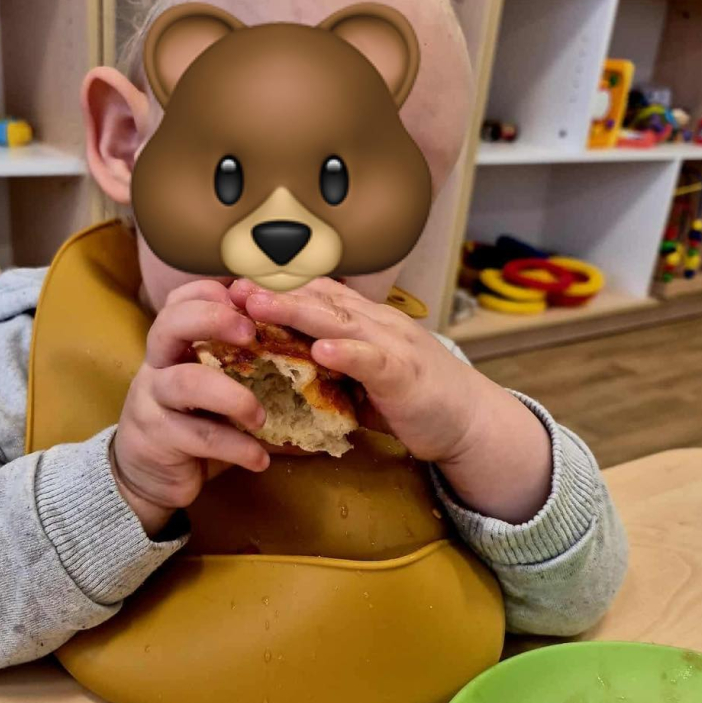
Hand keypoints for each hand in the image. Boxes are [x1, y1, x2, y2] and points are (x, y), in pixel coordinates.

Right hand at [112, 280, 269, 536]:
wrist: (149, 478)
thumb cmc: (193, 422)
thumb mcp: (213, 385)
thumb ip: (240, 361)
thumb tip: (299, 337)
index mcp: (172, 346)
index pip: (179, 300)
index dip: (210, 291)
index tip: (247, 296)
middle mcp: (156, 365)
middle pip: (170, 324)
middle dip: (213, 320)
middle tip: (251, 333)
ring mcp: (151, 401)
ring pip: (185, 383)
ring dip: (233, 396)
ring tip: (261, 418)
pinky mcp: (157, 439)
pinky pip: (199, 437)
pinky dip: (236, 447)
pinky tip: (260, 459)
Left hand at [230, 277, 551, 523]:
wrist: (469, 420)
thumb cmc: (414, 397)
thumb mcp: (364, 373)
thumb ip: (331, 363)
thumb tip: (285, 365)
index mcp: (363, 320)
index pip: (314, 294)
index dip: (274, 287)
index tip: (233, 282)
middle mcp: (375, 322)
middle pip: (318, 299)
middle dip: (273, 290)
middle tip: (232, 285)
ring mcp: (392, 344)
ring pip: (338, 321)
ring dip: (296, 311)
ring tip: (259, 305)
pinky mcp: (404, 374)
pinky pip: (372, 360)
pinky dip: (347, 352)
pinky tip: (321, 349)